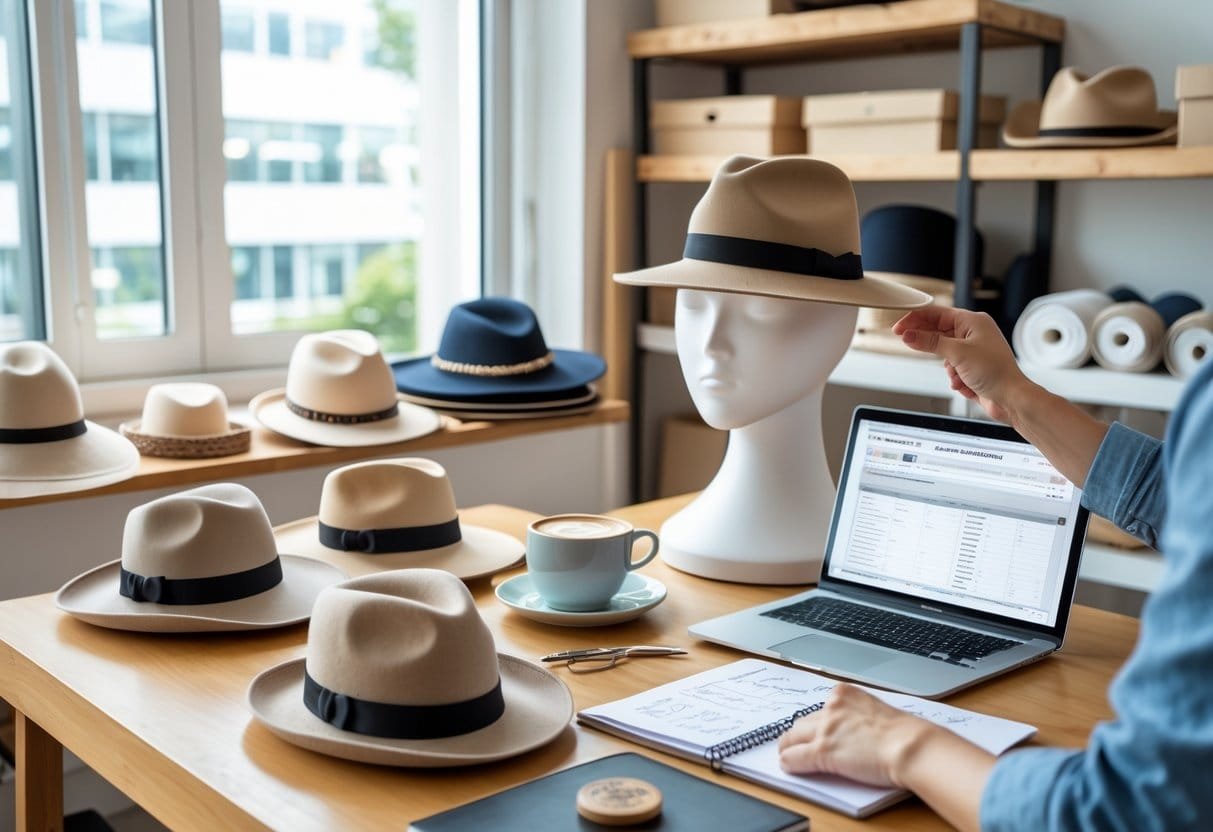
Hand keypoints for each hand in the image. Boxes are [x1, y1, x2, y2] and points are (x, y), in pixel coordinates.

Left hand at [777, 683, 935, 788]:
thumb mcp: (877, 712)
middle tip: (797, 744)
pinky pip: (794, 757)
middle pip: (802, 721)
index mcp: (845, 693)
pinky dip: (790, 763)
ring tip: (789, 755)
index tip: (818, 730)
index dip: (818, 723)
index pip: (821, 708)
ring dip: (790, 747)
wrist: (912, 747)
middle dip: (800, 735)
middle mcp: (831, 707)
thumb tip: (850, 730)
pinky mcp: (822, 751)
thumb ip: (858, 716)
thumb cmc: (905, 734)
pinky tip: (790, 767)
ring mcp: (825, 729)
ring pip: (792, 737)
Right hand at [892, 307, 1033, 424]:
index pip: (937, 314)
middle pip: (939, 333)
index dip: (915, 319)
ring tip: (958, 375)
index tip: (899, 328)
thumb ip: (930, 342)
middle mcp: (974, 333)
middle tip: (909, 344)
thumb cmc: (995, 372)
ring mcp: (973, 351)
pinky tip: (965, 384)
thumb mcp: (957, 354)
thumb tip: (909, 335)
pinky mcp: (973, 367)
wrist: (1011, 398)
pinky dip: (955, 378)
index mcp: (973, 322)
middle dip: (930, 345)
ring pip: (944, 354)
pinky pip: (952, 369)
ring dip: (948, 368)